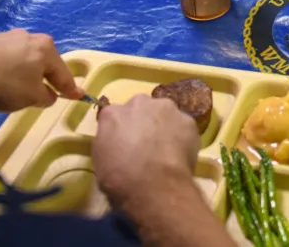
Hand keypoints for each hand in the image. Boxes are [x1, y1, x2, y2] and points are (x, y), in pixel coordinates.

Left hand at [0, 30, 82, 109]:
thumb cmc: (7, 84)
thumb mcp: (32, 97)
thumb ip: (45, 97)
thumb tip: (48, 95)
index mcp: (45, 48)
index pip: (62, 72)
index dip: (70, 87)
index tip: (78, 95)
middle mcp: (29, 37)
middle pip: (42, 60)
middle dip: (45, 75)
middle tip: (47, 90)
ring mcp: (6, 37)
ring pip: (22, 57)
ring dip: (24, 71)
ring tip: (17, 87)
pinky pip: (3, 58)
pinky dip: (5, 68)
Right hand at [93, 95, 200, 211]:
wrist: (154, 186)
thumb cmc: (120, 178)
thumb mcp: (100, 160)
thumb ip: (108, 141)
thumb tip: (117, 141)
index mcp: (113, 113)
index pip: (115, 116)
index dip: (120, 130)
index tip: (123, 144)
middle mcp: (139, 102)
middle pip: (141, 108)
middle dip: (143, 122)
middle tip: (145, 145)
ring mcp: (167, 108)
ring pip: (165, 114)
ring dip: (164, 126)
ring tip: (165, 150)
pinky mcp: (188, 120)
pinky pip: (183, 127)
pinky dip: (182, 137)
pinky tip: (178, 155)